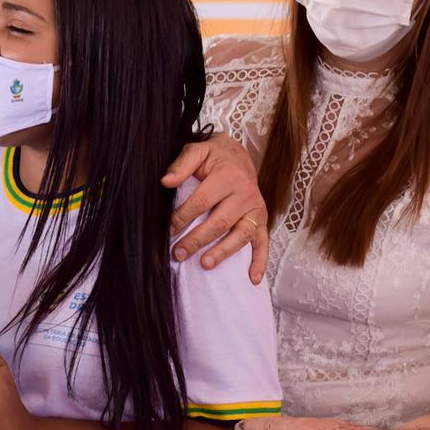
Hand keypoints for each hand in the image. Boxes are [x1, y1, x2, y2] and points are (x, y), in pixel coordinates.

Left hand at [162, 134, 268, 283]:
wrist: (238, 155)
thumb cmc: (213, 156)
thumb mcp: (197, 151)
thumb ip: (181, 165)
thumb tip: (165, 182)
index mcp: (228, 176)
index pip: (202, 202)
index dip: (183, 217)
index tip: (168, 230)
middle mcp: (246, 193)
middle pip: (219, 222)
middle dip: (196, 240)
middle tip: (177, 254)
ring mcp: (256, 209)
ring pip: (240, 235)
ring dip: (222, 252)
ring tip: (204, 264)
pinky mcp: (262, 219)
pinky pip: (263, 242)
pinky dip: (260, 261)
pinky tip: (252, 278)